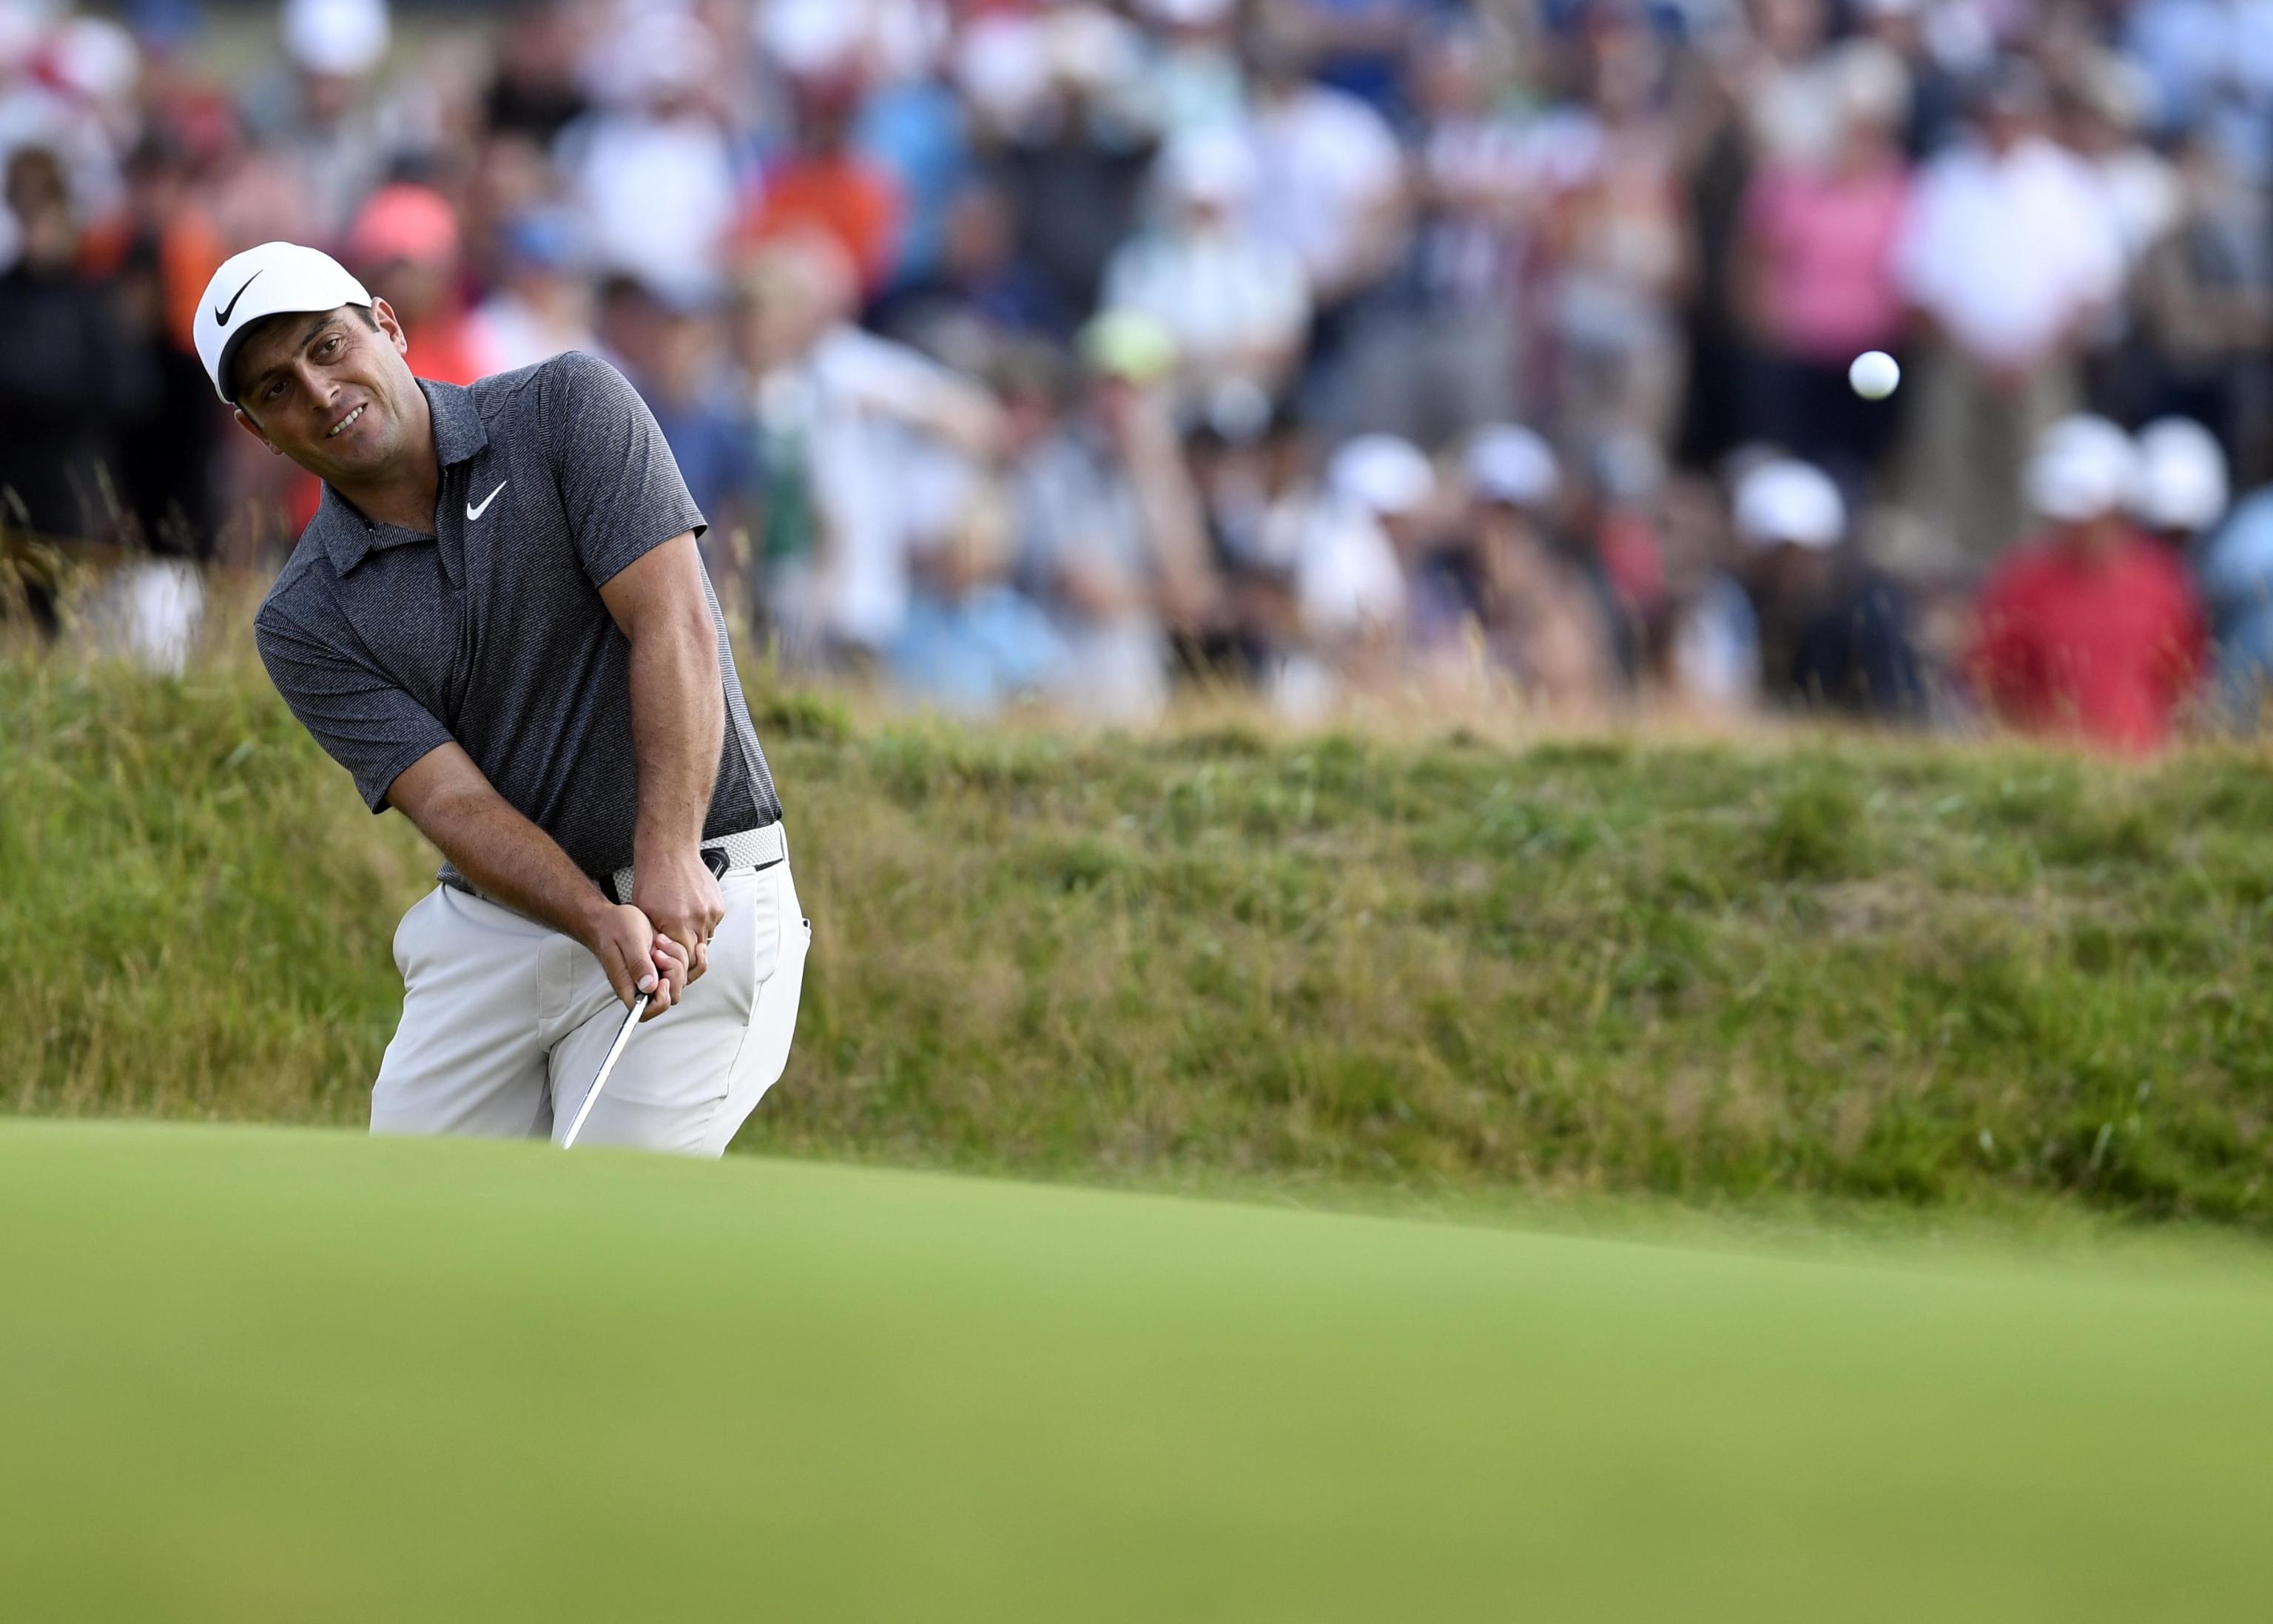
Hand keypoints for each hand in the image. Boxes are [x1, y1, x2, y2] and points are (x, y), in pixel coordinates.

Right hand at [585, 902, 689, 1021]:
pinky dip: (683, 953)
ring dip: (677, 958)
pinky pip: (684, 967)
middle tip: (659, 952)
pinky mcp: (663, 965)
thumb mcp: (628, 940)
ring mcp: (654, 975)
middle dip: (673, 973)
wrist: (612, 917)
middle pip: (671, 996)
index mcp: (628, 985)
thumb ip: (638, 963)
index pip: (645, 1012)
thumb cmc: (614, 926)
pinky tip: (670, 940)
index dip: (660, 1001)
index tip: (663, 979)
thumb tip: (649, 987)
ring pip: (680, 979)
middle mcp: (642, 984)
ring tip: (659, 941)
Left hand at [632, 847, 725, 982]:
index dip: (677, 964)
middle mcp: (698, 918)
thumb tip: (659, 960)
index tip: (669, 961)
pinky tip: (689, 913)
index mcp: (678, 923)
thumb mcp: (643, 914)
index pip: (685, 961)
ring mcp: (711, 912)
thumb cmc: (652, 880)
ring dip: (694, 938)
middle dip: (686, 954)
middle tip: (674, 948)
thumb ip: (654, 940)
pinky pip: (711, 925)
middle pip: (698, 954)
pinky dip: (701, 924)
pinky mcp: (718, 905)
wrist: (670, 853)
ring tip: (680, 925)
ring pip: (705, 939)